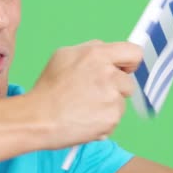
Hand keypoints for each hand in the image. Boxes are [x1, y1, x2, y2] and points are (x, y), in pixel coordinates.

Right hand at [27, 40, 143, 150]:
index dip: (129, 63)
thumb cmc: (49, 89)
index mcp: (97, 54)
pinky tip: (85, 119)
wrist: (39, 119)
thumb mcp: (64, 56)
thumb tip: (107, 54)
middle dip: (116, 88)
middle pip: (128, 82)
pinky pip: (114, 119)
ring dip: (108, 106)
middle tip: (93, 94)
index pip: (134, 52)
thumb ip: (91, 51)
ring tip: (85, 108)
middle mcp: (108, 74)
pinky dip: (103, 121)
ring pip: (121, 102)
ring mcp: (112, 97)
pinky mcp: (112, 118)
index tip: (124, 70)